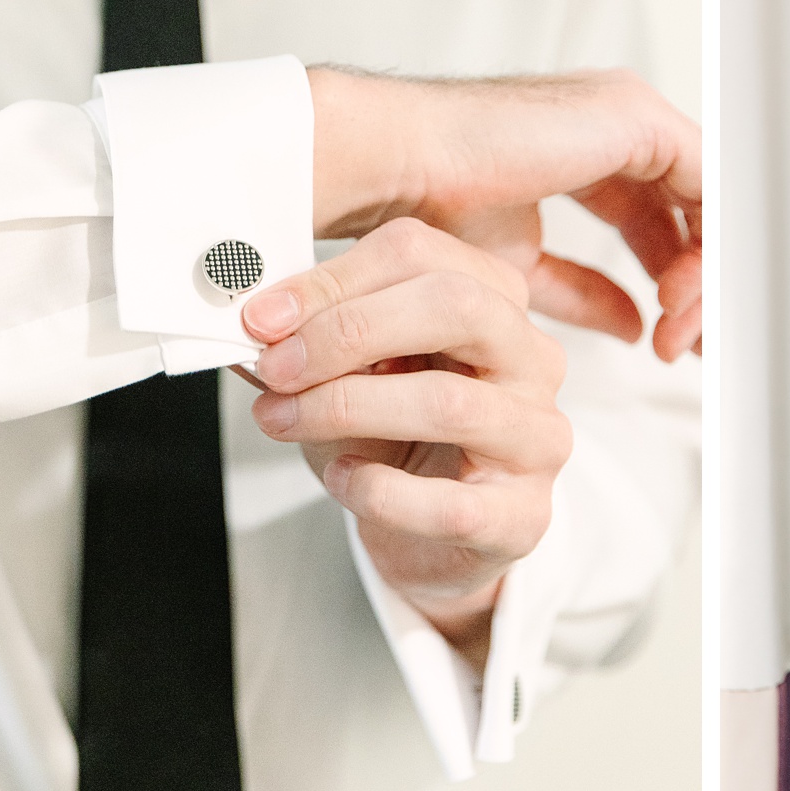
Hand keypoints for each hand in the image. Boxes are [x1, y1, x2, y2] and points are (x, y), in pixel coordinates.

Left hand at [244, 218, 571, 664]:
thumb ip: (310, 339)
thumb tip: (252, 321)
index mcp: (493, 300)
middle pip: (459, 307)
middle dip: (349, 332)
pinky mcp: (522, 516)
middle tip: (277, 366)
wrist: (434, 536)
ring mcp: (538, 438)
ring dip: (346, 408)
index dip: (331, 281)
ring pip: (450, 402)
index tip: (261, 317)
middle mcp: (532, 360)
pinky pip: (448, 503)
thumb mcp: (349, 373)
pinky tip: (342, 479)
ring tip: (284, 420)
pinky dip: (378, 490)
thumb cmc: (395, 441)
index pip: (420, 254)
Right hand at [309, 67, 701, 359]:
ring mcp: (631, 116)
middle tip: (683, 347)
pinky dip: (702, 250)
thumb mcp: (523, 269)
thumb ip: (584, 292)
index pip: (659, 217)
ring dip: (698, 279)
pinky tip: (677, 298)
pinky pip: (707, 189)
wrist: (397, 171)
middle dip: (696, 287)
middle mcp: (619, 126)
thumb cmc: (427, 205)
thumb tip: (635, 325)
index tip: (669, 337)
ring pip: (706, 205)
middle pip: (691, 212)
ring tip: (670, 333)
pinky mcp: (637, 120)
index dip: (672, 280)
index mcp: (590, 149)